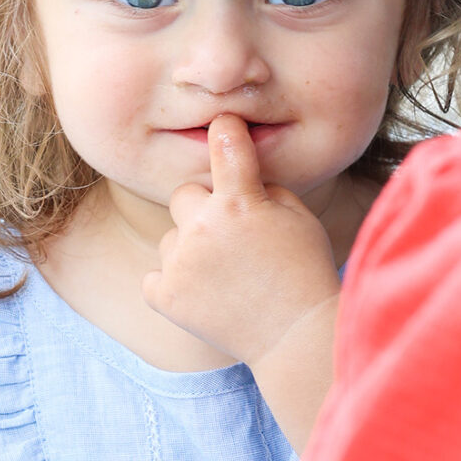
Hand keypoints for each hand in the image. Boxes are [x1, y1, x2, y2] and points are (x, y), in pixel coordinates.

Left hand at [142, 114, 340, 372]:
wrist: (295, 336)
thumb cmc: (304, 270)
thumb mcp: (298, 216)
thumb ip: (261, 188)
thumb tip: (232, 175)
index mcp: (240, 202)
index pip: (226, 147)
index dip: (225, 131)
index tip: (222, 123)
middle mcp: (202, 227)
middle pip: (184, 195)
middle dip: (204, 210)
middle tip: (231, 238)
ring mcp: (179, 262)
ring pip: (171, 237)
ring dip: (190, 249)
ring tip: (225, 275)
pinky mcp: (164, 294)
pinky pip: (156, 275)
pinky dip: (174, 283)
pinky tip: (205, 294)